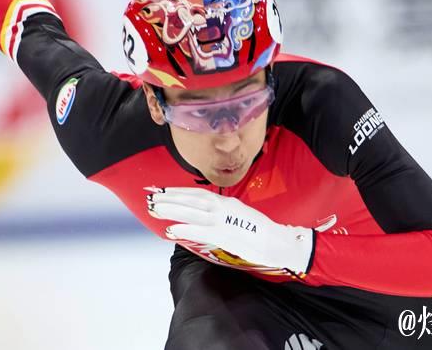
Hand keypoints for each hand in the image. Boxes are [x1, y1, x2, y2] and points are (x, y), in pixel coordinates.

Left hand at [146, 186, 313, 273]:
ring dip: (173, 210)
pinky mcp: (226, 235)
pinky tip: (171, 229)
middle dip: (171, 198)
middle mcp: (224, 208)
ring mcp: (225, 221)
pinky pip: (202, 231)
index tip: (163, 191)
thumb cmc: (260, 232)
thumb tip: (205, 214)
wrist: (279, 241)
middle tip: (152, 197)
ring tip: (155, 209)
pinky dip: (186, 229)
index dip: (179, 192)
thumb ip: (223, 213)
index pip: (198, 194)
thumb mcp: (239, 215)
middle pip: (192, 200)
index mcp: (227, 202)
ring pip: (193, 212)